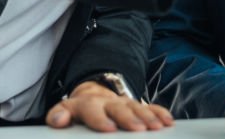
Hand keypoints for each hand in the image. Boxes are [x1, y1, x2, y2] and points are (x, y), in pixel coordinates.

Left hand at [46, 81, 173, 131]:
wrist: (93, 95)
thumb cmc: (80, 111)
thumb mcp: (65, 111)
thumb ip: (58, 115)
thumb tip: (57, 120)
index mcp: (88, 104)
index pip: (93, 110)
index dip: (100, 119)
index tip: (110, 128)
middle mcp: (108, 102)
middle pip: (119, 108)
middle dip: (130, 118)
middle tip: (139, 129)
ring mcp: (124, 103)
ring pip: (137, 107)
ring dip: (148, 117)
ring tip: (156, 127)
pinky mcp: (136, 106)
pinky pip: (151, 107)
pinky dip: (159, 113)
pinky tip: (167, 121)